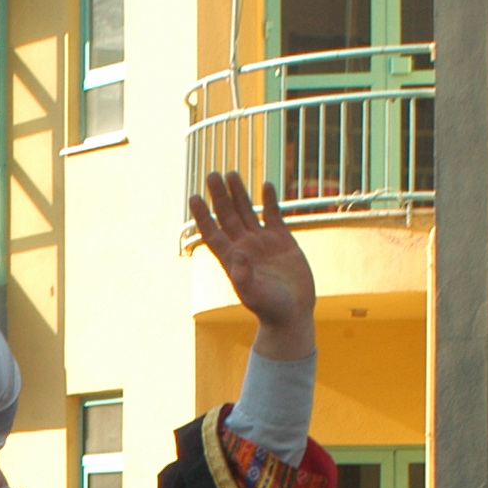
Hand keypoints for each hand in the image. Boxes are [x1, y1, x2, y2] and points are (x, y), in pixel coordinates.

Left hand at [188, 174, 317, 359]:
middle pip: (228, 216)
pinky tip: (265, 185)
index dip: (203, 215)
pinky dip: (270, 201)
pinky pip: (274, 216)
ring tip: (231, 173)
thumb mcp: (255, 295)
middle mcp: (245, 247)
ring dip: (239, 194)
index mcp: (233, 259)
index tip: (194, 197)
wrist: (293, 314)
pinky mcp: (283, 241)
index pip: (213, 232)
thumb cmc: (271, 309)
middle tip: (212, 175)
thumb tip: (237, 255)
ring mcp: (263, 243)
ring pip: (248, 212)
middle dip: (219, 196)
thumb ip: (244, 277)